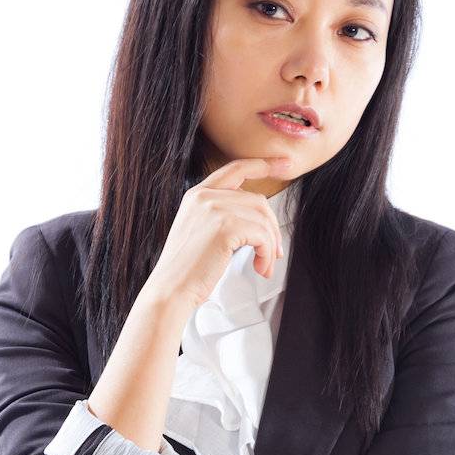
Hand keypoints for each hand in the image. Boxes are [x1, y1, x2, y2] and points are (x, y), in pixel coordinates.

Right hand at [146, 155, 292, 309]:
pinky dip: (266, 254)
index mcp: (197, 195)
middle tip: (275, 252)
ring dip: (270, 245)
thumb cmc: (186, 271)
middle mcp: (205, 196)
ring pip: (263, 219)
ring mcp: (215, 209)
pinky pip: (262, 235)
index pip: (236, 169)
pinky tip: (260, 268)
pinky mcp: (225, 227)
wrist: (170, 290)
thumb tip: (259, 222)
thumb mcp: (200, 233)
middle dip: (272, 227)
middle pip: (257, 200)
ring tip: (265, 265)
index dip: (263, 164)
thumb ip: (222, 217)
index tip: (284, 164)